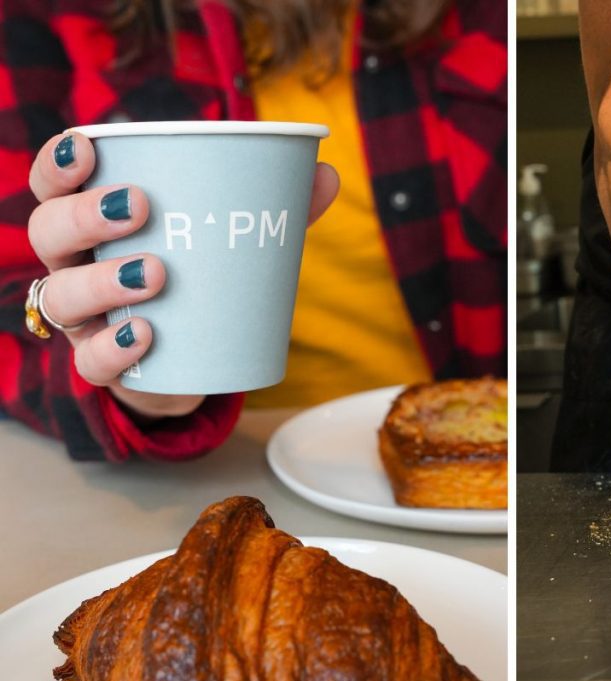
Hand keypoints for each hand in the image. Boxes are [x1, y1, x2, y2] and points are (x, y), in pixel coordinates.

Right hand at [27, 132, 339, 418]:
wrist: (197, 362)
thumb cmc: (203, 281)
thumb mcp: (233, 242)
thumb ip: (277, 207)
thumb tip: (327, 173)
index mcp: (97, 222)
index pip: (54, 184)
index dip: (57, 164)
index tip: (87, 148)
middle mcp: (76, 266)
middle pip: (48, 233)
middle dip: (84, 215)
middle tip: (139, 207)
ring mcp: (85, 319)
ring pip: (62, 297)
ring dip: (102, 281)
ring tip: (156, 272)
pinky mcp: (105, 366)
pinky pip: (91, 361)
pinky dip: (114, 347)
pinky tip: (146, 334)